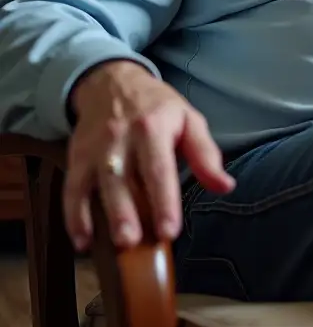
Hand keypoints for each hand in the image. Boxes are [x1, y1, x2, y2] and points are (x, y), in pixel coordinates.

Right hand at [64, 60, 234, 251]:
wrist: (112, 82)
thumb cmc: (157, 107)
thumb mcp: (188, 120)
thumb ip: (206, 154)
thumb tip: (225, 186)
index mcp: (153, 127)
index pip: (159, 168)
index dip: (165, 200)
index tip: (170, 231)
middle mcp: (121, 137)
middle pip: (123, 178)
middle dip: (127, 212)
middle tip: (134, 242)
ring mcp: (96, 148)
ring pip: (97, 184)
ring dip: (102, 216)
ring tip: (115, 244)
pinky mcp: (77, 157)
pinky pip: (72, 189)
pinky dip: (74, 216)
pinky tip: (83, 241)